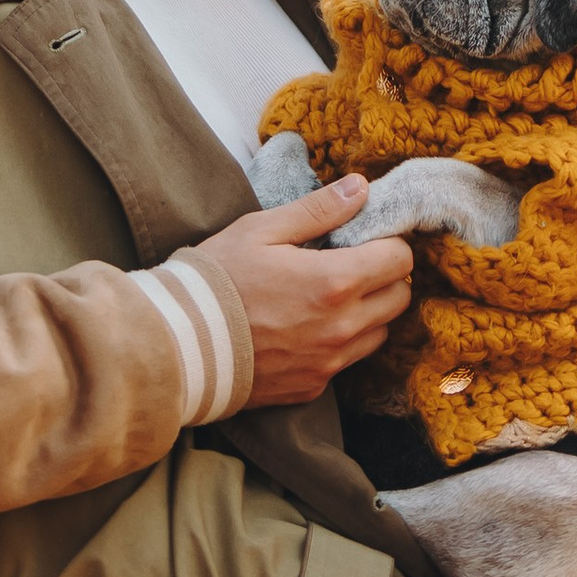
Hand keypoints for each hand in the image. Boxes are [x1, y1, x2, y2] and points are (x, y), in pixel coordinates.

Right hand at [188, 179, 413, 410]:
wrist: (177, 345)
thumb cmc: (216, 280)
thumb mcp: (261, 230)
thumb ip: (317, 209)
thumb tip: (361, 188)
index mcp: (334, 282)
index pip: (399, 260)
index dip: (387, 243)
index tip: (365, 238)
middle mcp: (341, 328)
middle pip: (399, 299)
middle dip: (384, 276)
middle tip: (351, 263)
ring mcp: (329, 363)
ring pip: (379, 333)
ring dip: (368, 312)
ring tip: (330, 296)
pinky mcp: (313, 387)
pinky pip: (348, 362)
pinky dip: (341, 343)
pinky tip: (308, 327)